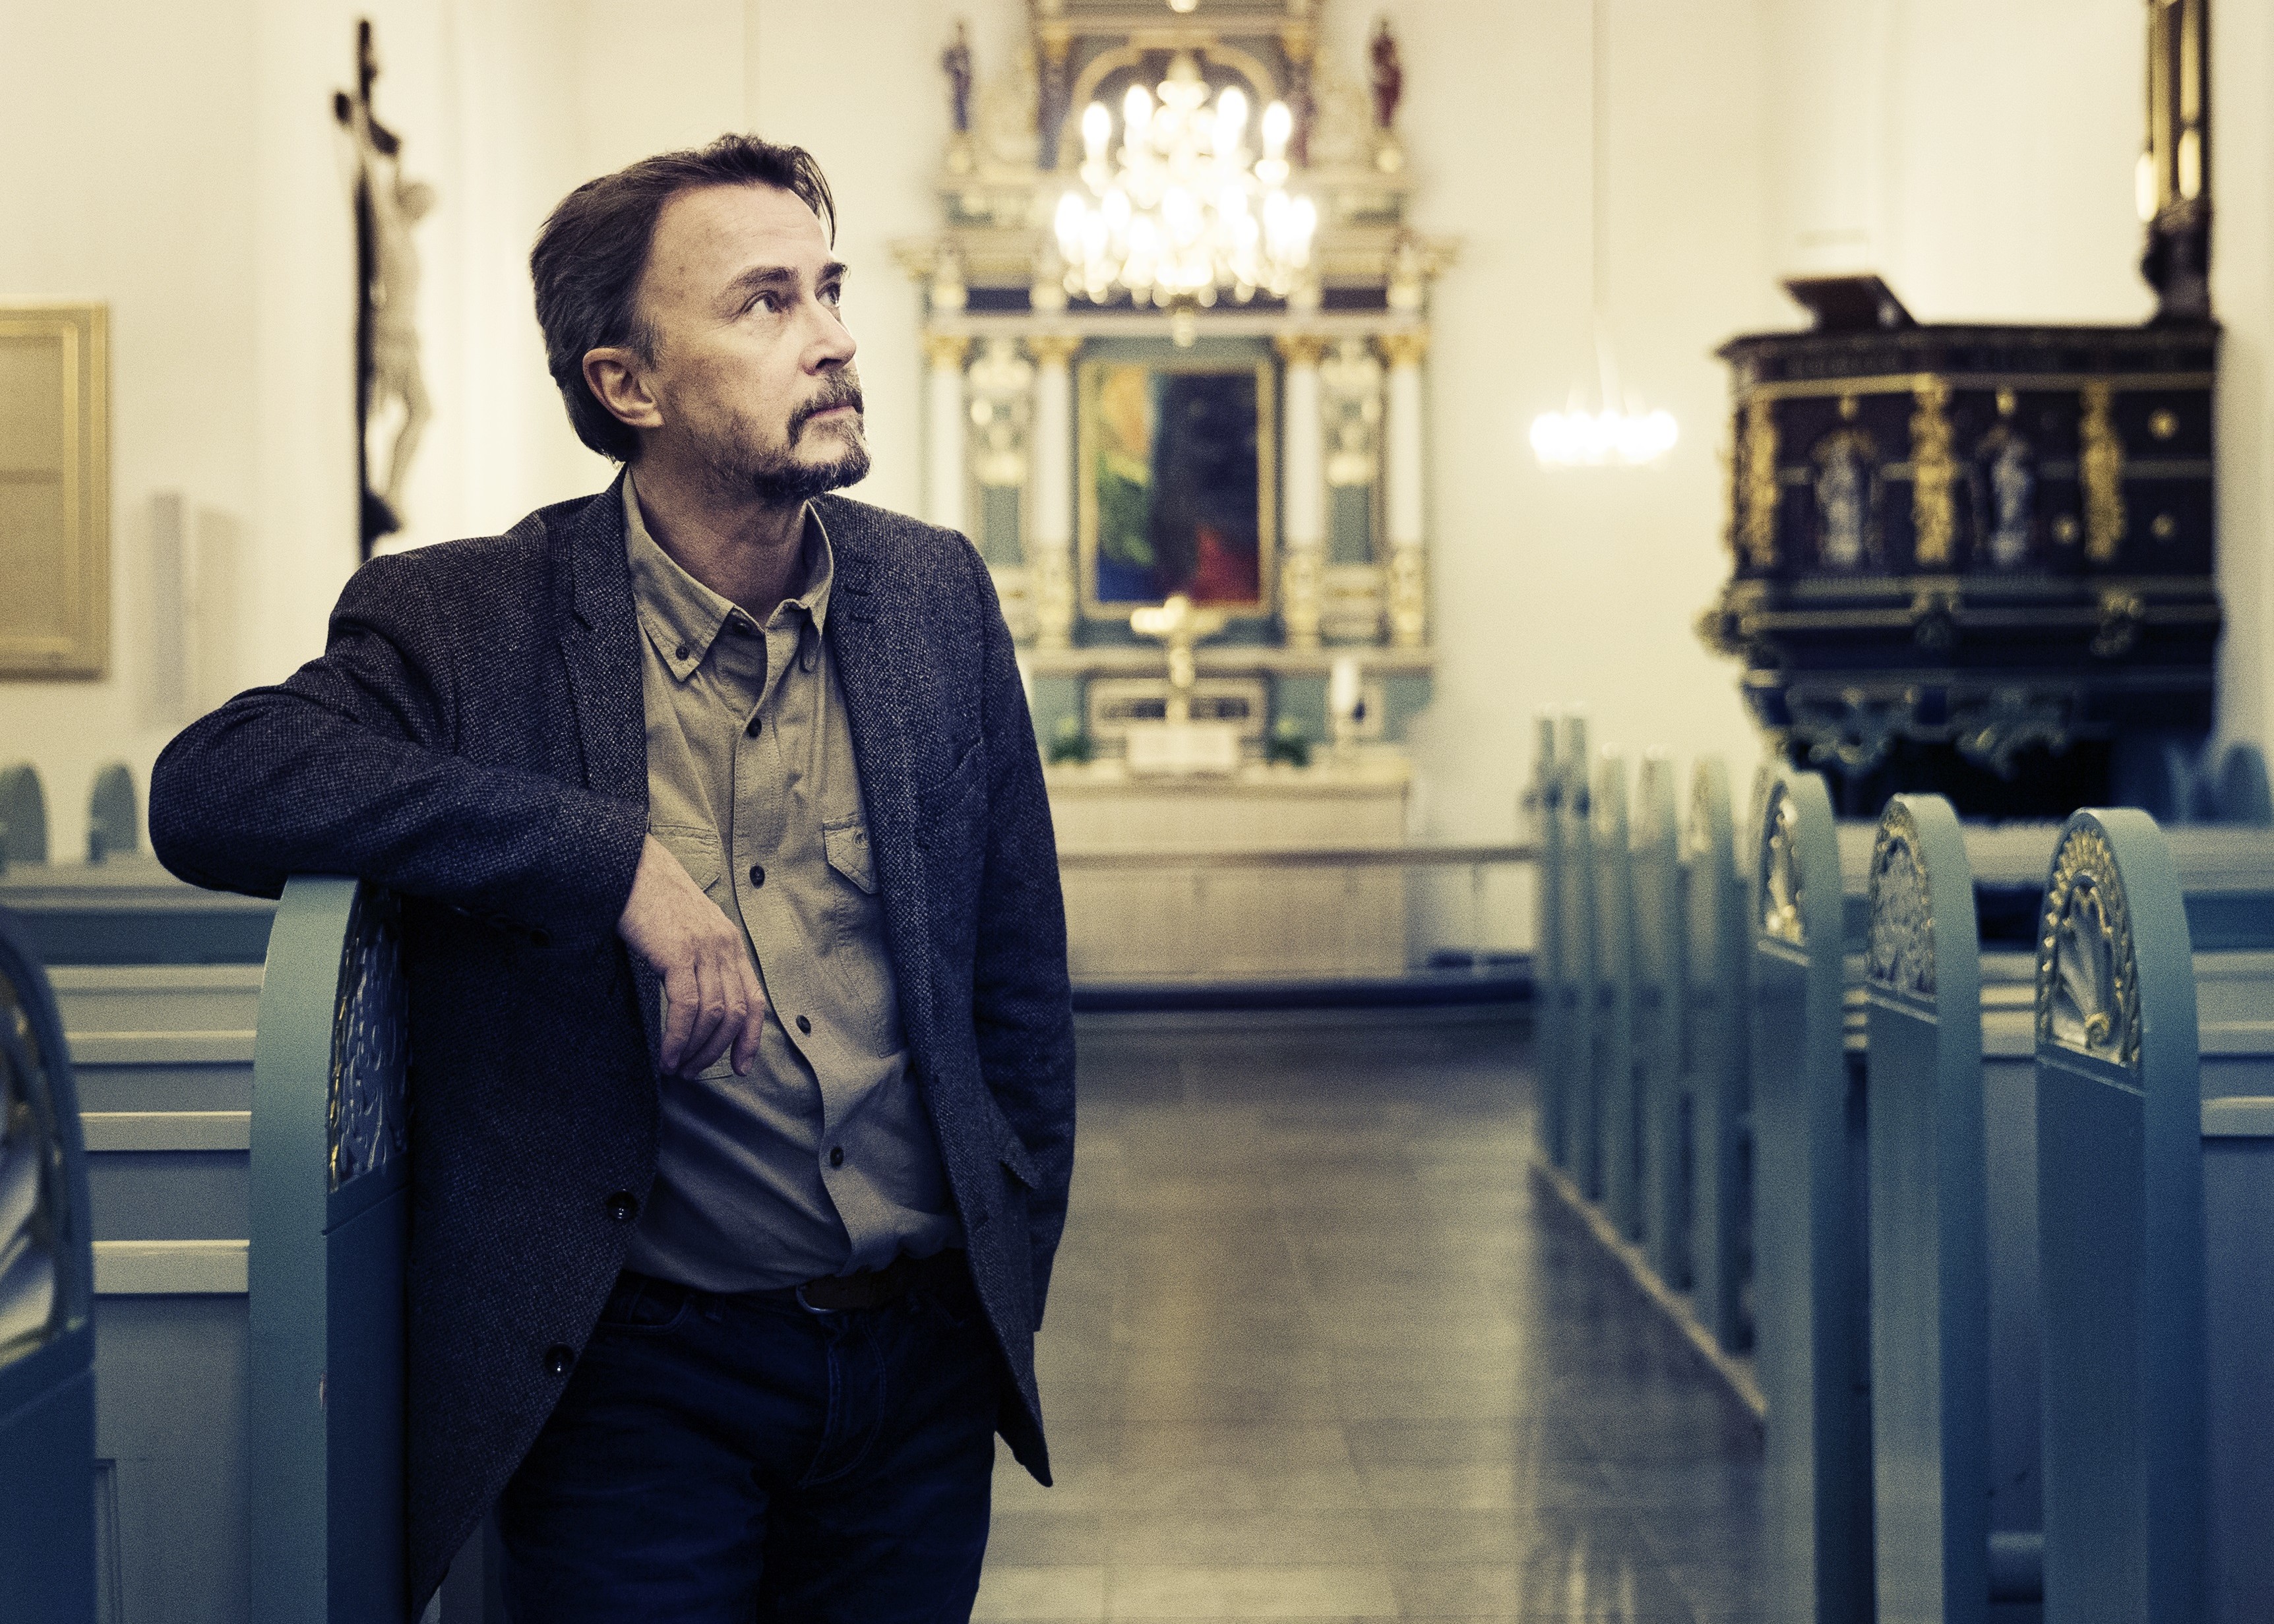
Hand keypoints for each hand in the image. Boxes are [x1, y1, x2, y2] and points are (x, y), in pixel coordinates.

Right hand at [616, 835, 765, 1076]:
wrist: (628, 867)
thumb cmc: (651, 900)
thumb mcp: (688, 929)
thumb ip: (701, 959)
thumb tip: (699, 1002)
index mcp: (731, 943)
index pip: (753, 1000)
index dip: (751, 1038)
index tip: (742, 1067)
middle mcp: (724, 946)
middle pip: (734, 1014)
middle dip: (717, 1051)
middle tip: (695, 1073)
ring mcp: (703, 949)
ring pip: (713, 1015)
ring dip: (696, 1050)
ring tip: (677, 1068)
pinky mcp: (678, 953)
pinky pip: (686, 1008)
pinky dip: (678, 1038)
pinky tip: (667, 1054)